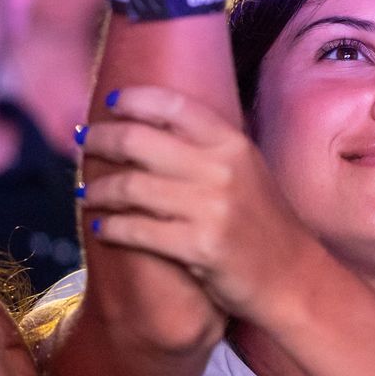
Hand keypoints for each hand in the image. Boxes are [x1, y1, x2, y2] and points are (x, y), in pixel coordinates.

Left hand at [80, 86, 324, 320]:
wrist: (291, 276)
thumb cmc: (263, 223)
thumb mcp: (246, 171)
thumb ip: (208, 147)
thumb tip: (151, 124)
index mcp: (233, 144)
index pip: (175, 106)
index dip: (136, 99)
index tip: (112, 104)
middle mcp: (222, 169)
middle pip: (140, 141)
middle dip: (101, 139)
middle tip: (83, 143)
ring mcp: (210, 208)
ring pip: (130, 186)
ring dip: (98, 189)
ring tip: (86, 192)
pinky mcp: (198, 246)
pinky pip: (136, 230)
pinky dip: (111, 226)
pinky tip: (100, 226)